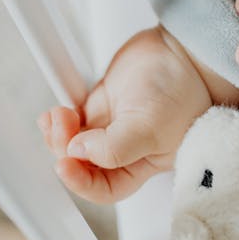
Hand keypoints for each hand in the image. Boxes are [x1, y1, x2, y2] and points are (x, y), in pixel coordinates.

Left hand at [36, 27, 225, 203]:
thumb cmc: (182, 90)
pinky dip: (59, 119)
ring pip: (72, 142)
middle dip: (66, 151)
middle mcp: (125, 149)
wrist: (181, 50)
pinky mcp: (101, 104)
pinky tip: (56, 113)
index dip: (81, 183)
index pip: (105, 188)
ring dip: (58, 133)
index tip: (65, 166)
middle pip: (82, 164)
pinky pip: (71, 119)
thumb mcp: (151, 128)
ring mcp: (110, 126)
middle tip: (64, 130)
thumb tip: (77, 152)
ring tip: (59, 116)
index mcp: (142, 165)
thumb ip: (113, 149)